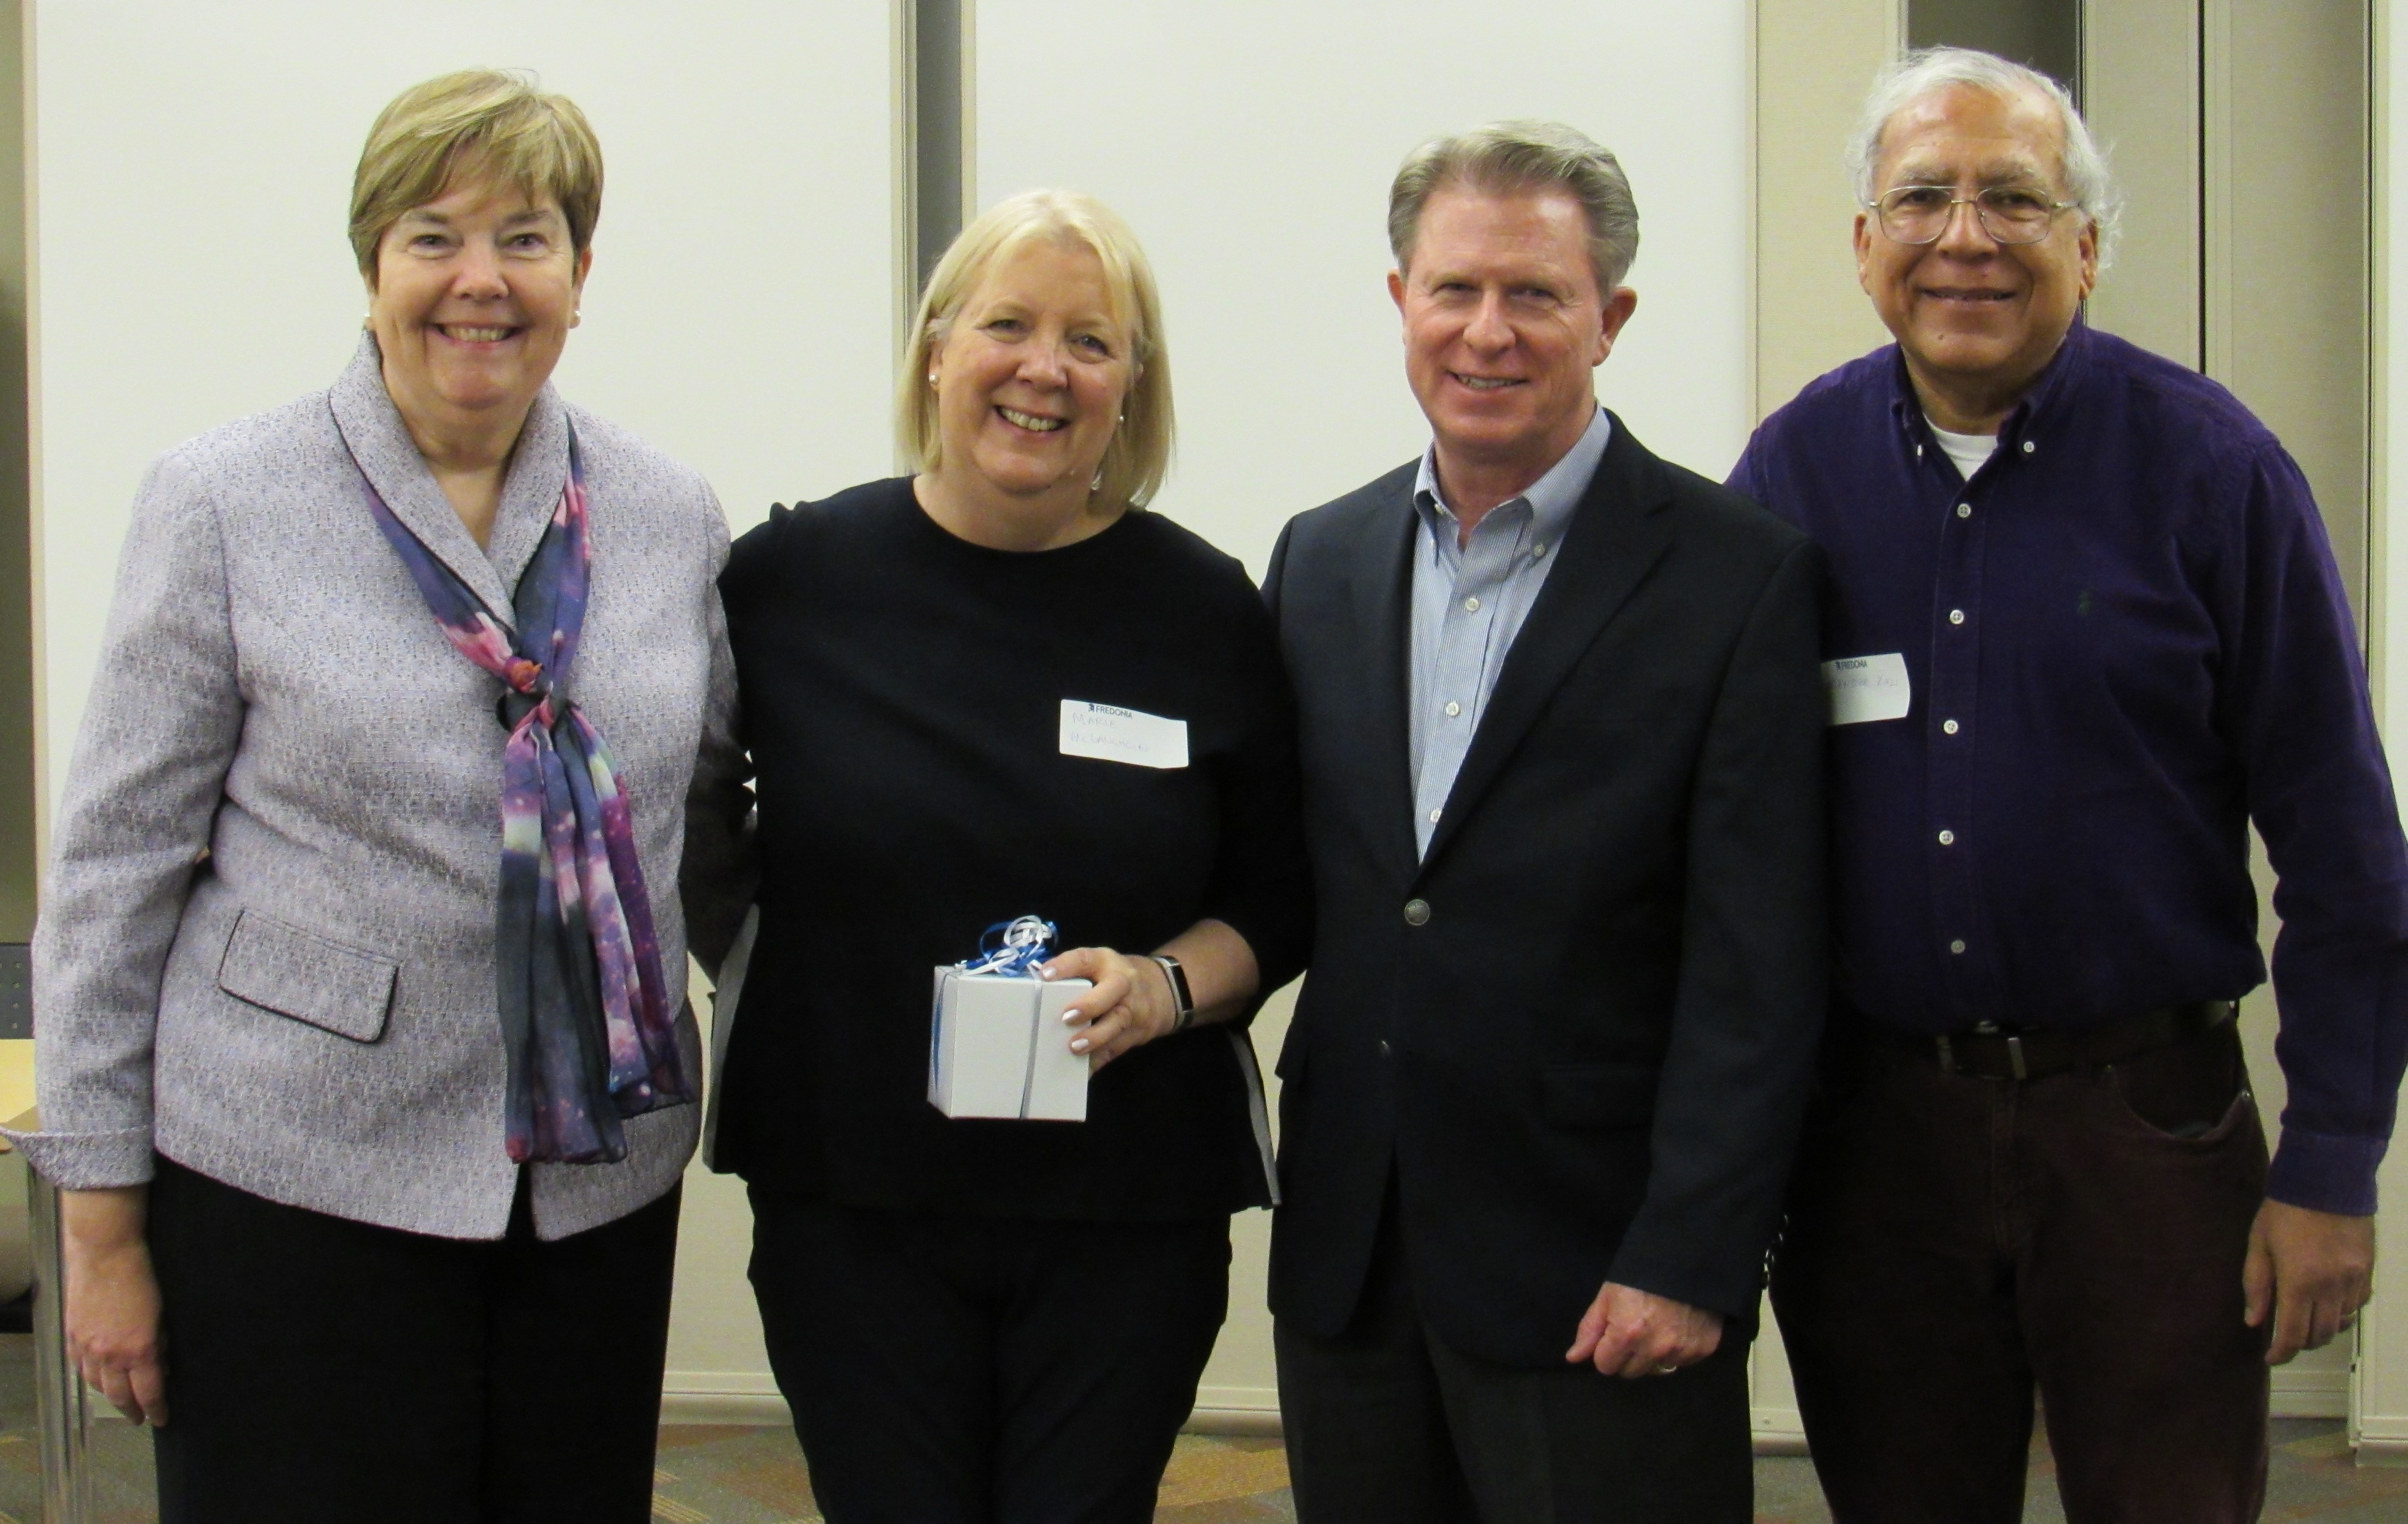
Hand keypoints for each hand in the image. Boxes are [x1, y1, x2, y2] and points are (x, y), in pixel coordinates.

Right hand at [60, 1187, 168, 1425]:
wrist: (105, 1252)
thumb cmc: (143, 1276)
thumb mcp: (162, 1314)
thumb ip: (160, 1344)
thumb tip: (161, 1367)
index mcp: (138, 1350)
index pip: (148, 1392)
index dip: (156, 1409)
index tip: (162, 1419)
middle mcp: (109, 1355)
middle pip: (119, 1395)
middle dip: (131, 1410)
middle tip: (140, 1418)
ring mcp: (87, 1347)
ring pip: (97, 1384)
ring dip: (110, 1396)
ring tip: (121, 1402)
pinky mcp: (72, 1336)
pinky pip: (81, 1368)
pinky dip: (91, 1378)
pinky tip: (98, 1380)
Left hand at [1040, 947, 1177, 1072]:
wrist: (1163, 989)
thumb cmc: (1115, 978)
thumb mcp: (1100, 966)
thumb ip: (1074, 975)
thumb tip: (1036, 990)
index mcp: (1106, 962)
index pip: (1085, 959)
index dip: (1066, 966)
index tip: (1045, 975)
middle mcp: (1122, 983)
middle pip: (1111, 991)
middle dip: (1089, 1005)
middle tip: (1066, 1017)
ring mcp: (1133, 1009)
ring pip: (1117, 1023)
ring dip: (1095, 1037)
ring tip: (1074, 1047)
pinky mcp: (1136, 1033)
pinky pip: (1116, 1049)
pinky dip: (1098, 1060)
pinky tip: (1082, 1071)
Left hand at [1565, 1281, 1722, 1377]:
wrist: (1686, 1261)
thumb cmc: (1639, 1276)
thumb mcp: (1608, 1296)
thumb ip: (1589, 1330)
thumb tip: (1573, 1358)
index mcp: (1626, 1335)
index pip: (1605, 1366)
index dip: (1606, 1350)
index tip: (1613, 1334)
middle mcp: (1654, 1349)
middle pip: (1631, 1372)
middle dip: (1628, 1356)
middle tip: (1635, 1329)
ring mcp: (1681, 1351)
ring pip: (1656, 1369)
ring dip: (1653, 1354)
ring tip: (1658, 1326)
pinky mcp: (1703, 1349)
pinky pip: (1681, 1362)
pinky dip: (1677, 1350)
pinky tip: (1677, 1327)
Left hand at [2245, 1198, 2373, 1364]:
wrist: (2327, 1180)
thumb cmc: (2285, 1210)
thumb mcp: (2259, 1244)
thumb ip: (2256, 1285)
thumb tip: (2255, 1322)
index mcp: (2299, 1281)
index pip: (2293, 1334)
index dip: (2281, 1353)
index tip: (2271, 1358)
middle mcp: (2331, 1286)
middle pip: (2320, 1334)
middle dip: (2300, 1343)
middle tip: (2284, 1338)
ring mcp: (2354, 1279)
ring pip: (2341, 1322)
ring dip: (2322, 1329)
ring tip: (2304, 1320)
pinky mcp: (2367, 1270)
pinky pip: (2357, 1303)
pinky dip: (2342, 1311)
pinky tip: (2327, 1302)